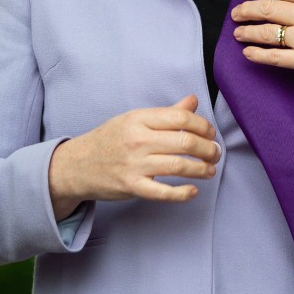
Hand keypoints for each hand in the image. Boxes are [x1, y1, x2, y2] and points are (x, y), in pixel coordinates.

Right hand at [48, 95, 220, 219]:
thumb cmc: (109, 140)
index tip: (210, 133)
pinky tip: (193, 191)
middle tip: (215, 153)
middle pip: (184, 142)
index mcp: (139, 119)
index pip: (180, 117)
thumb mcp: (135, 120)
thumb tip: (193, 100)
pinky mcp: (131, 186)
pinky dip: (182, 193)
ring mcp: (134, 164)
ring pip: (178, 166)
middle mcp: (137, 140)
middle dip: (208, 149)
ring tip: (210, 170)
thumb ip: (167, 113)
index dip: (202, 125)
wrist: (77, 165)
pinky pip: (162, 193)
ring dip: (201, 169)